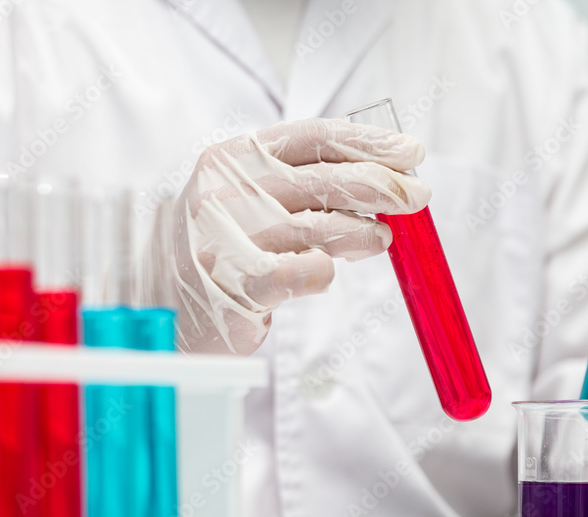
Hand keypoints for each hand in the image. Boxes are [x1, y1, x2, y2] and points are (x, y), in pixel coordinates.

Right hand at [171, 118, 430, 353]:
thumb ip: (305, 185)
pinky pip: (305, 272)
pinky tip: (322, 272)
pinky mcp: (237, 284)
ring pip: (320, 226)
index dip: (367, 143)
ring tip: (380, 238)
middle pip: (325, 178)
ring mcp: (227, 236)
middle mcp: (226, 189)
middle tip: (418, 196)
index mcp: (234, 157)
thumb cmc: (225, 248)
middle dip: (382, 185)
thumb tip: (383, 179)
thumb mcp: (252, 200)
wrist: (168, 308)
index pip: (313, 137)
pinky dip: (323, 271)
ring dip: (362, 231)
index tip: (411, 153)